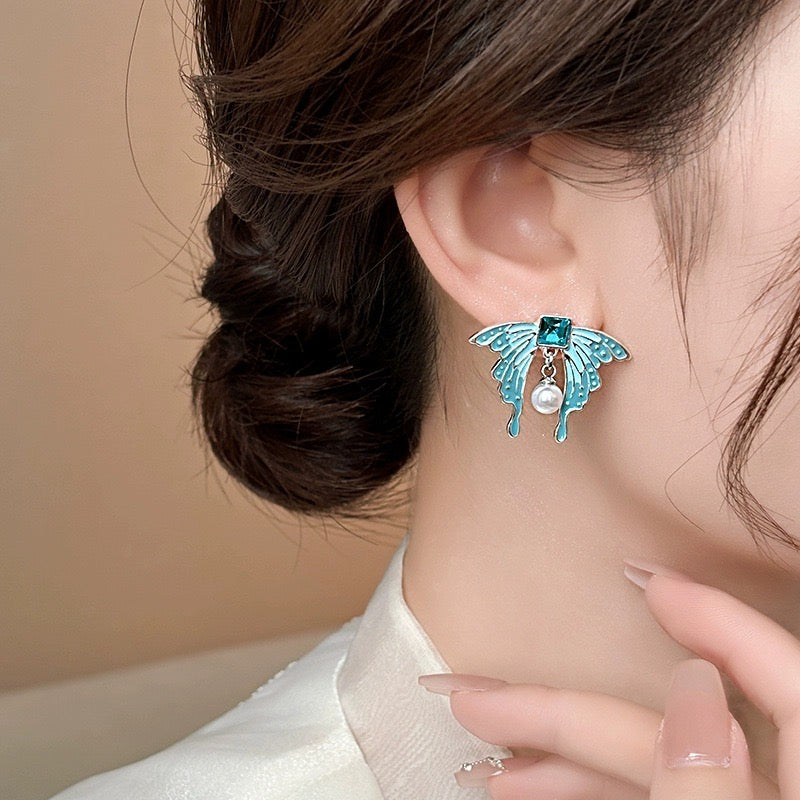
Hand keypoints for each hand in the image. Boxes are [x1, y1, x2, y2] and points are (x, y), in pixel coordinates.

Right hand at [418, 565, 799, 798]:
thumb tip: (695, 691)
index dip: (715, 617)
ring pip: (651, 765)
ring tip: (485, 764)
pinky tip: (528, 786)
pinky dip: (585, 793)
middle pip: (672, 729)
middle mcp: (776, 790)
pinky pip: (649, 797)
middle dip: (565, 714)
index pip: (782, 675)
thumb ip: (709, 791)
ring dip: (563, 761)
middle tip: (476, 696)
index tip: (644, 578)